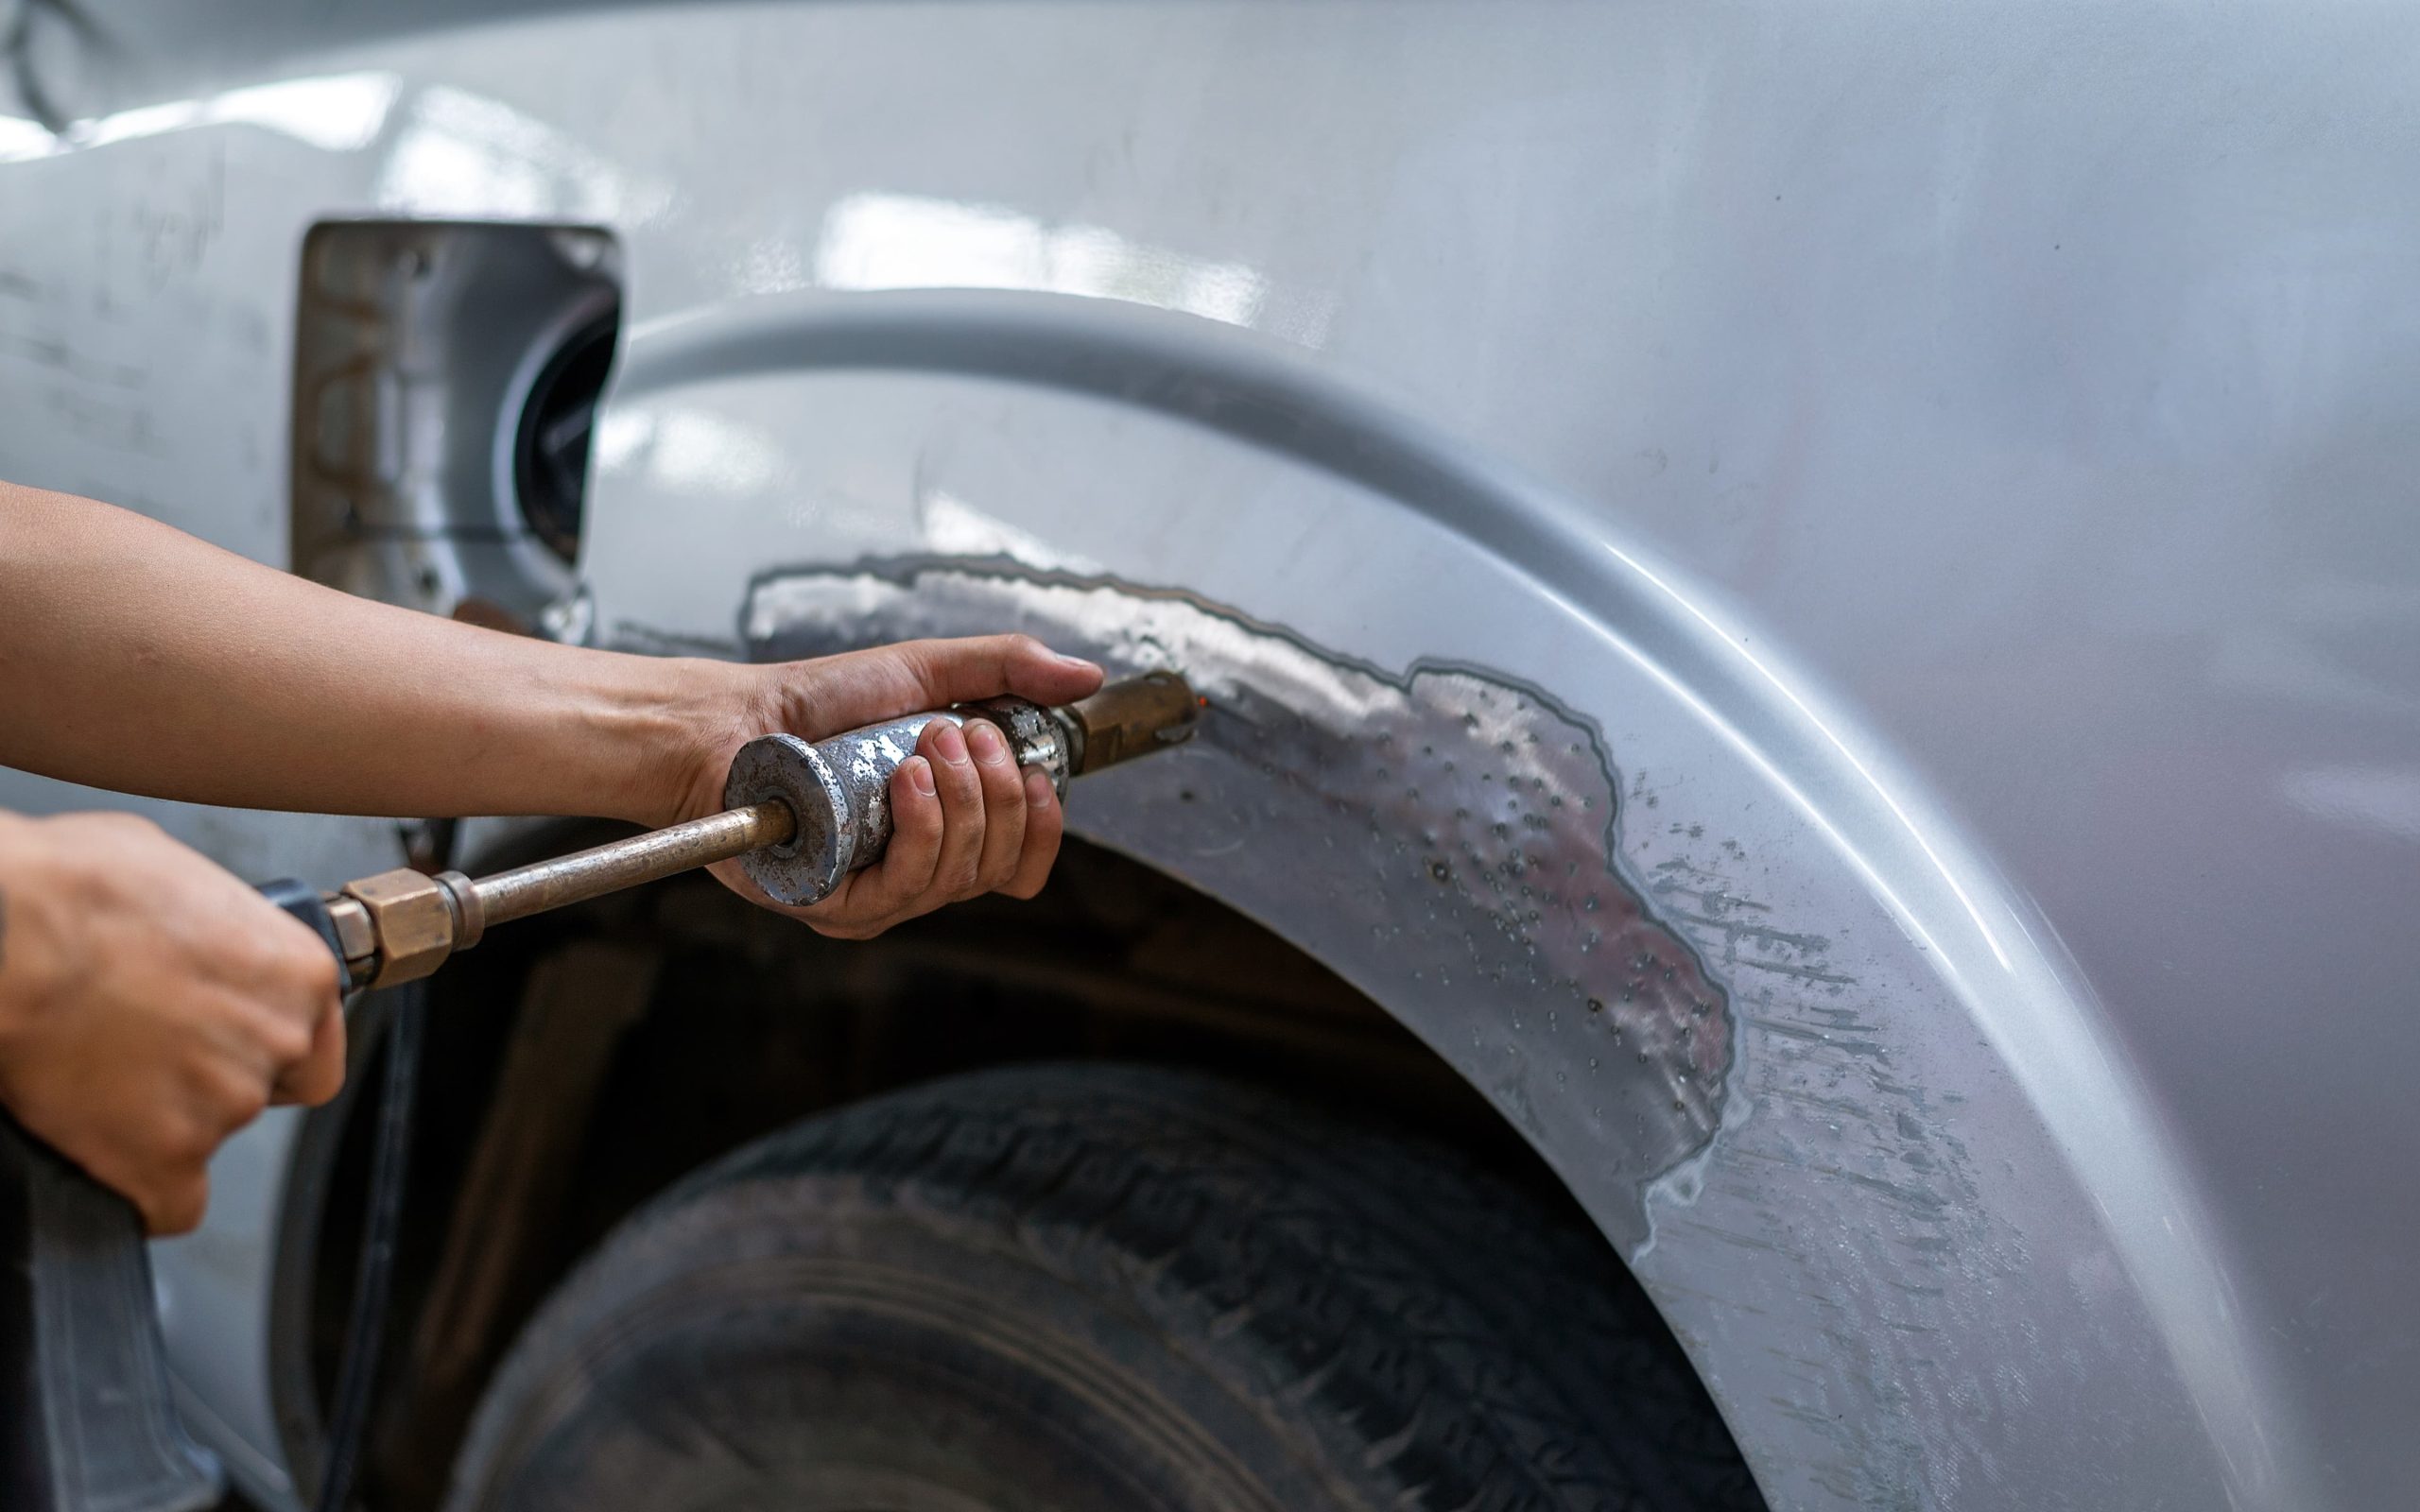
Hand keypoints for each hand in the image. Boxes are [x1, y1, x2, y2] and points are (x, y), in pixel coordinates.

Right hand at [0, 811, 345, 1233]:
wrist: (11, 938)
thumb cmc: (77, 890)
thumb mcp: (176, 872)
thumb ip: (216, 926)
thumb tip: (198, 932)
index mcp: (298, 975)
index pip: (313, 1040)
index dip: (267, 1043)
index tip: (230, 1037)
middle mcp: (275, 1043)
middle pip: (260, 1088)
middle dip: (207, 1073)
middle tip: (144, 1046)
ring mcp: (223, 1105)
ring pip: (207, 1136)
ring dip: (162, 1117)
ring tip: (101, 1072)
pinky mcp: (163, 1160)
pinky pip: (171, 1206)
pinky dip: (141, 1189)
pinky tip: (108, 1153)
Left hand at [664, 636, 1103, 938]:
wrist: (734, 721)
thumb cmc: (818, 703)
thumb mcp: (926, 671)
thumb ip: (1007, 669)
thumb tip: (1088, 676)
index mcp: (946, 831)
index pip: (1023, 865)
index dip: (1044, 826)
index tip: (1032, 769)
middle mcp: (917, 874)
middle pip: (1002, 866)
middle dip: (997, 792)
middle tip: (958, 734)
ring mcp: (878, 897)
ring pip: (962, 875)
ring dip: (960, 801)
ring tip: (924, 744)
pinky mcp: (835, 907)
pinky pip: (908, 887)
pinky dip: (922, 827)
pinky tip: (904, 782)